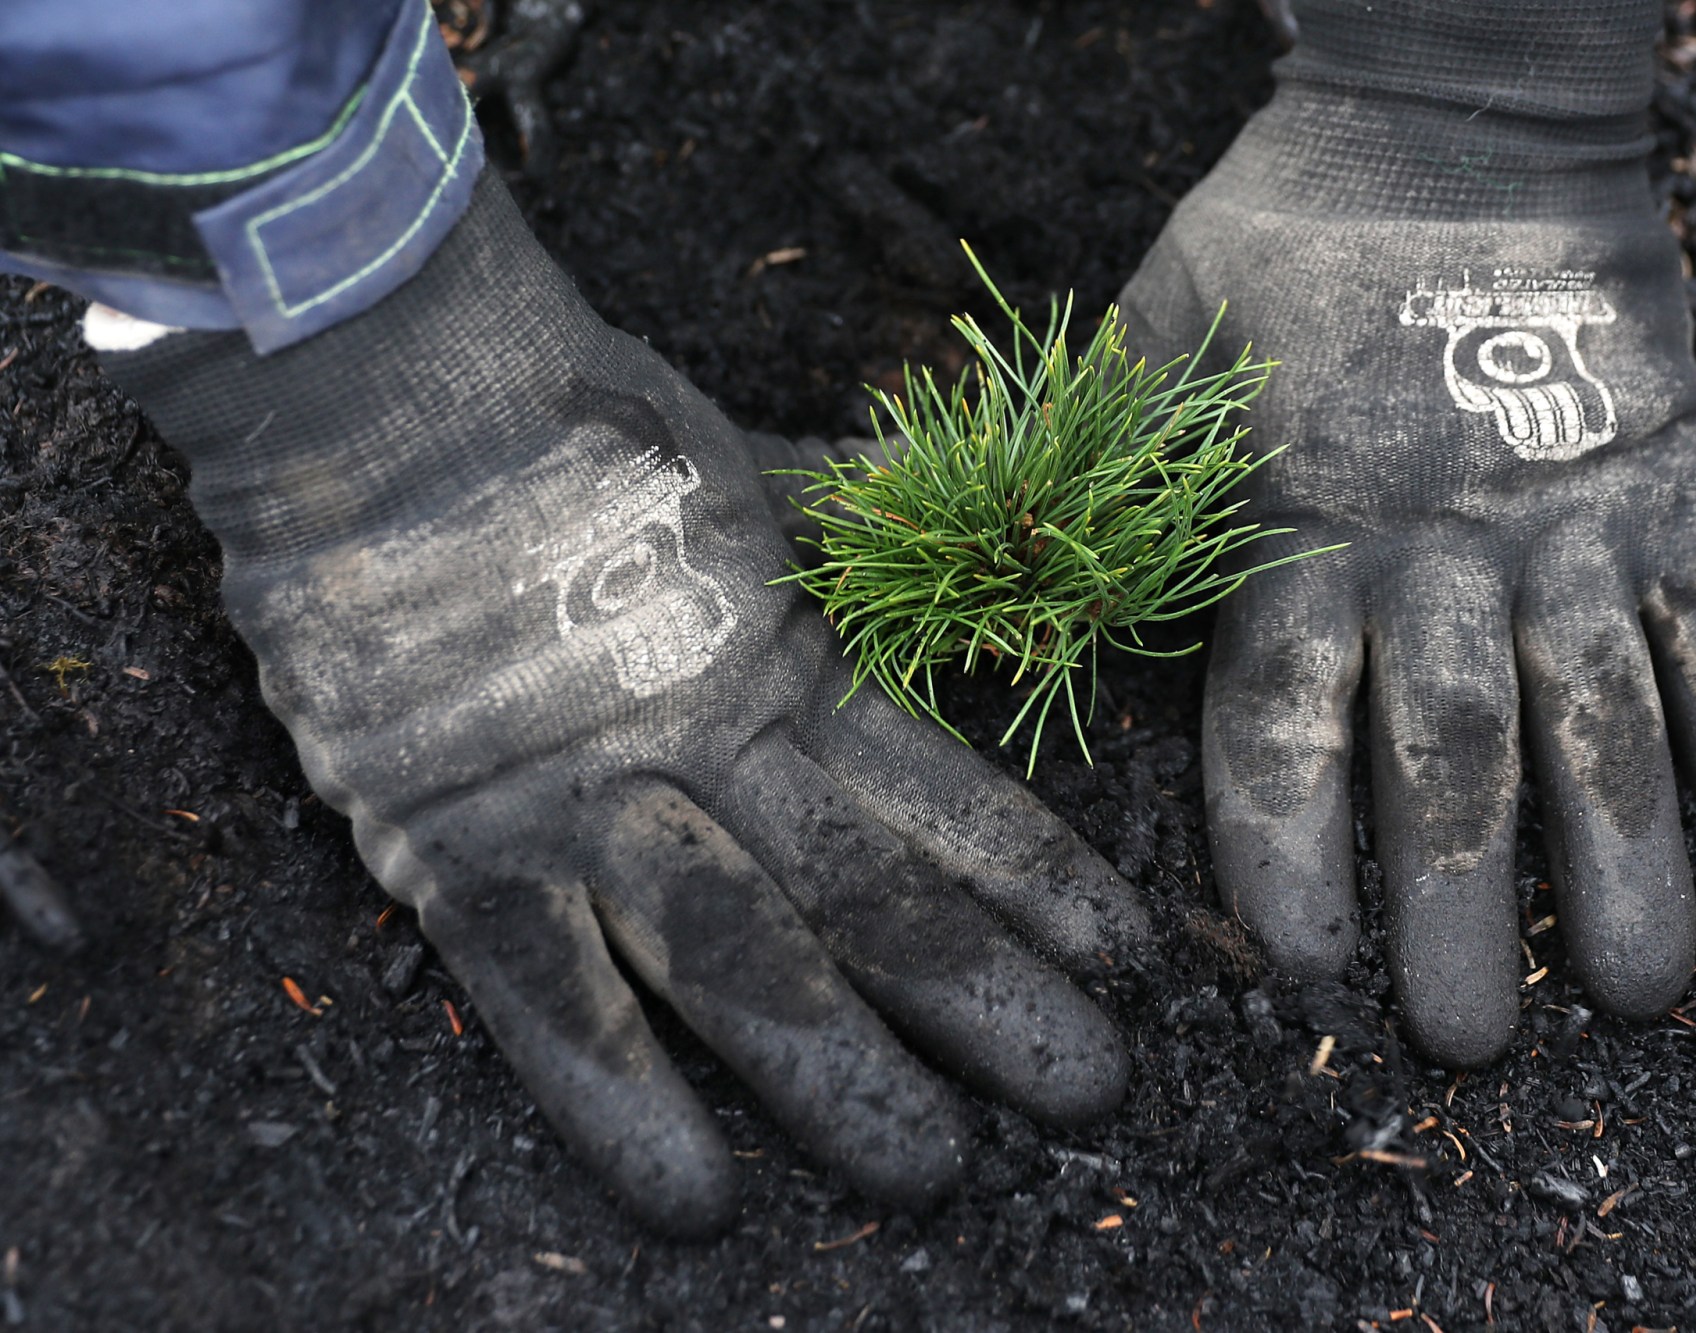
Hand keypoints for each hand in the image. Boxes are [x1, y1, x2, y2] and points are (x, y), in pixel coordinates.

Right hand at [96, 171, 1150, 1233]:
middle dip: (988, 1007)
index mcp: (787, 659)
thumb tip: (997, 510)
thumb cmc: (583, 428)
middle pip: (872, 901)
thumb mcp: (756, 475)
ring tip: (939, 1171)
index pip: (945, 795)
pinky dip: (621, 1100)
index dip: (1043, 882)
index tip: (1132, 962)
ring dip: (844, 1077)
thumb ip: (870, 524)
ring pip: (739, 966)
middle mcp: (707, 748)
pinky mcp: (458, 851)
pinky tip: (699, 1199)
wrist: (389, 390)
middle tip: (1092, 1092)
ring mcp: (585, 808)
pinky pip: (548, 998)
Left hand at [1120, 76, 1695, 1064]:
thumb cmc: (1267, 255)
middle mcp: (1428, 551)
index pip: (1277, 728)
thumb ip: (1080, 487)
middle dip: (1456, 907)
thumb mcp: (1141, 356)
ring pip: (1598, 719)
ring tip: (1633, 992)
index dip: (1286, 855)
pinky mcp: (1660, 490)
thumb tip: (940, 570)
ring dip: (1622, 863)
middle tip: (1464, 1041)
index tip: (1299, 965)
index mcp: (1285, 534)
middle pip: (1444, 757)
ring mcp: (1558, 526)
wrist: (1448, 130)